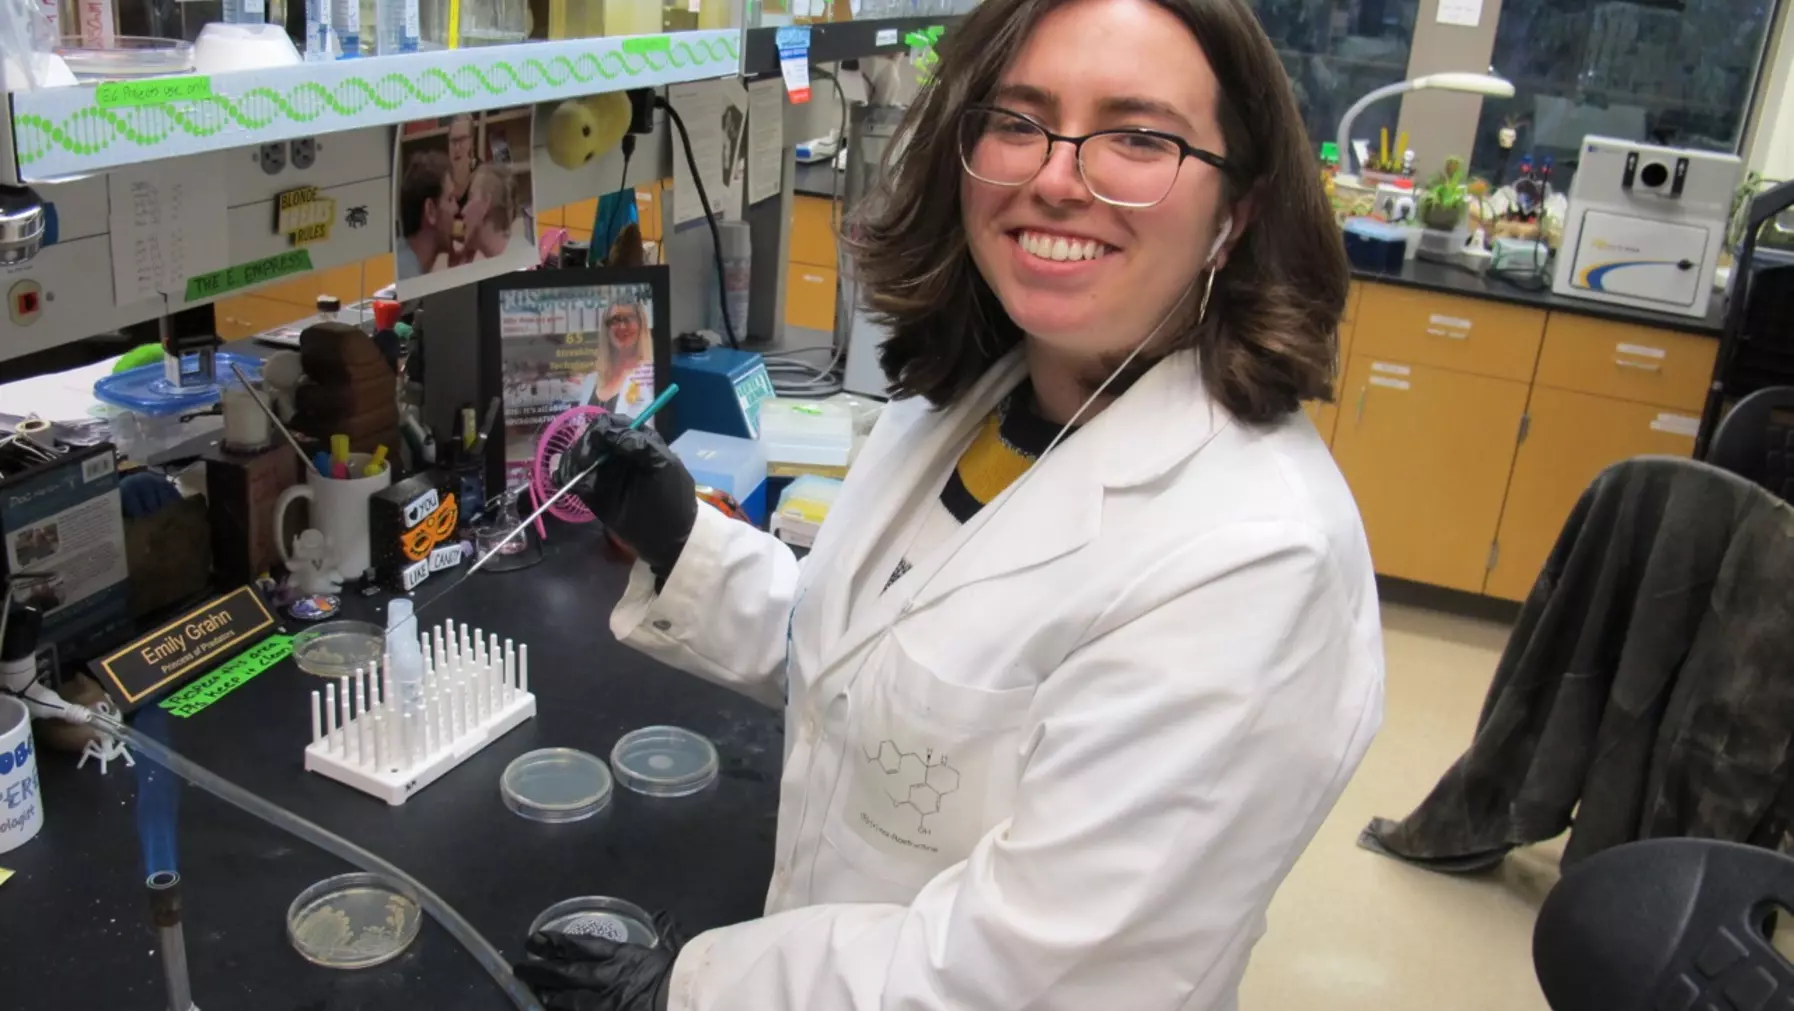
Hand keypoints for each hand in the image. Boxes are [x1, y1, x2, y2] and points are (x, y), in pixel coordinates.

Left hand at [513, 912, 685, 1010]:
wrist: (685, 1001)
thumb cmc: (683, 975)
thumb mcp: (676, 948)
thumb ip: (667, 930)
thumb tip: (661, 914)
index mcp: (625, 957)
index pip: (583, 946)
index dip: (558, 943)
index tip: (537, 939)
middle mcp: (608, 979)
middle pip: (567, 972)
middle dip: (541, 969)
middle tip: (520, 967)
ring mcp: (604, 1005)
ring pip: (567, 1001)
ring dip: (548, 996)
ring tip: (533, 992)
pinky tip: (549, 1010)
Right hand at [555, 413, 695, 576]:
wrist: (670, 540)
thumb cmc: (673, 500)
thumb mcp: (664, 466)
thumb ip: (640, 444)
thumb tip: (607, 431)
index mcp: (637, 441)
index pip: (610, 424)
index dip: (600, 430)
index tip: (595, 444)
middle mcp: (617, 454)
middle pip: (589, 438)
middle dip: (582, 447)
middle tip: (584, 464)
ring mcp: (604, 473)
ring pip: (577, 457)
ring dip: (571, 461)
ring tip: (575, 475)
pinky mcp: (593, 493)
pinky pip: (573, 478)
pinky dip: (564, 475)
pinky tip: (566, 481)